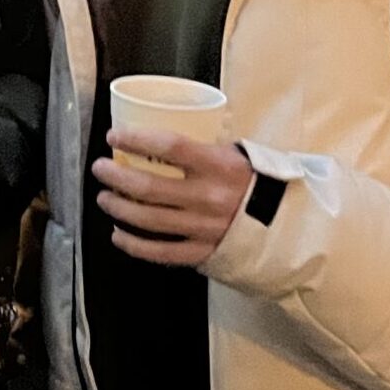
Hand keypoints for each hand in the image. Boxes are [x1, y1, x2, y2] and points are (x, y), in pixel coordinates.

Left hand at [91, 128, 253, 267]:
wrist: (288, 224)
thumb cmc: (257, 183)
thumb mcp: (237, 155)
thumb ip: (202, 149)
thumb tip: (161, 140)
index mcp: (218, 166)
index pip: (169, 147)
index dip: (136, 140)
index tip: (115, 137)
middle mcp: (208, 197)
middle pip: (149, 187)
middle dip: (116, 176)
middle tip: (101, 169)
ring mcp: (203, 228)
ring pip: (148, 219)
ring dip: (119, 208)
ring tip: (105, 198)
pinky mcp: (202, 253)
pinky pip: (160, 252)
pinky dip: (134, 245)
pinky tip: (119, 235)